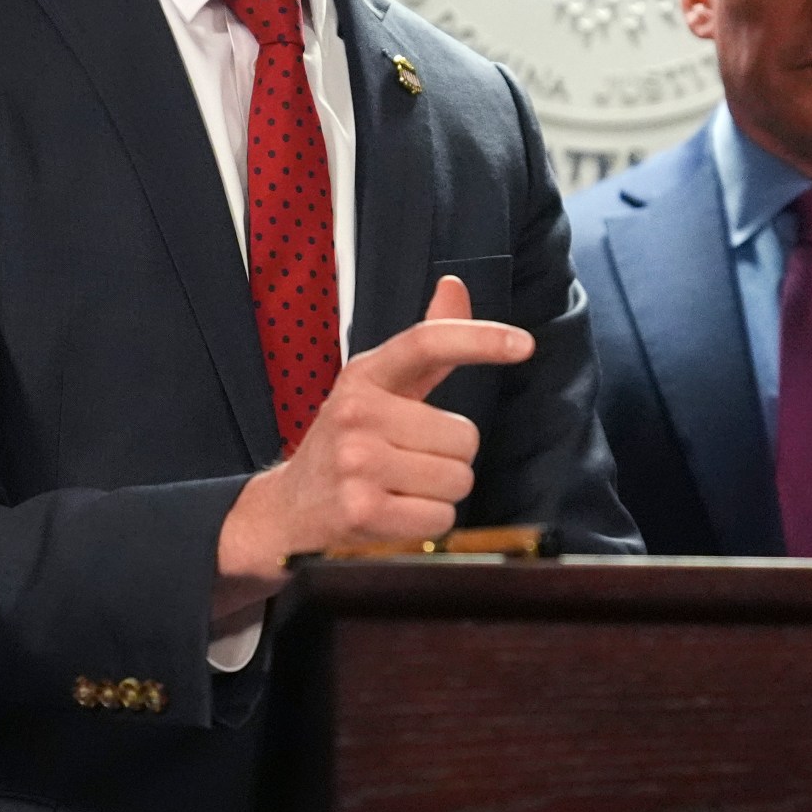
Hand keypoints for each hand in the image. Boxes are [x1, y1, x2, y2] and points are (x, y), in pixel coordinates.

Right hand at [212, 276, 532, 619]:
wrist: (289, 509)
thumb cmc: (346, 444)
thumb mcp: (379, 389)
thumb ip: (426, 346)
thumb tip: (454, 287)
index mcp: (365, 375)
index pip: (426, 344)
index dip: (479, 339)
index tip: (522, 344)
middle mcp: (357, 412)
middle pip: (464, 436)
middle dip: (450, 457)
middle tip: (410, 462)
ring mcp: (357, 462)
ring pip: (457, 479)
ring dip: (440, 492)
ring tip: (400, 488)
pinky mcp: (362, 509)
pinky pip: (440, 517)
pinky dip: (427, 523)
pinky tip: (395, 513)